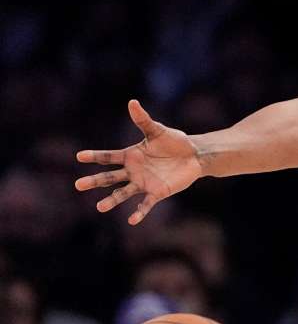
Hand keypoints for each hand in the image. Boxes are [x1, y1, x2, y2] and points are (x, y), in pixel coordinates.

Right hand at [74, 100, 202, 224]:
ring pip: (123, 193)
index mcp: (130, 155)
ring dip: (112, 200)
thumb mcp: (158, 131)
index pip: (108, 157)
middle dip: (94, 181)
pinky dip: (139, 212)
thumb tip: (132, 102)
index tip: (79, 156)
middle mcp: (133, 171)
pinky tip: (132, 220)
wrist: (194, 156)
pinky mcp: (157, 192)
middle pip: (109, 177)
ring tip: (100, 207)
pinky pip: (146, 204)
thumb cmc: (175, 142)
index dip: (94, 156)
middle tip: (78, 185)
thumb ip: (144, 120)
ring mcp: (143, 183)